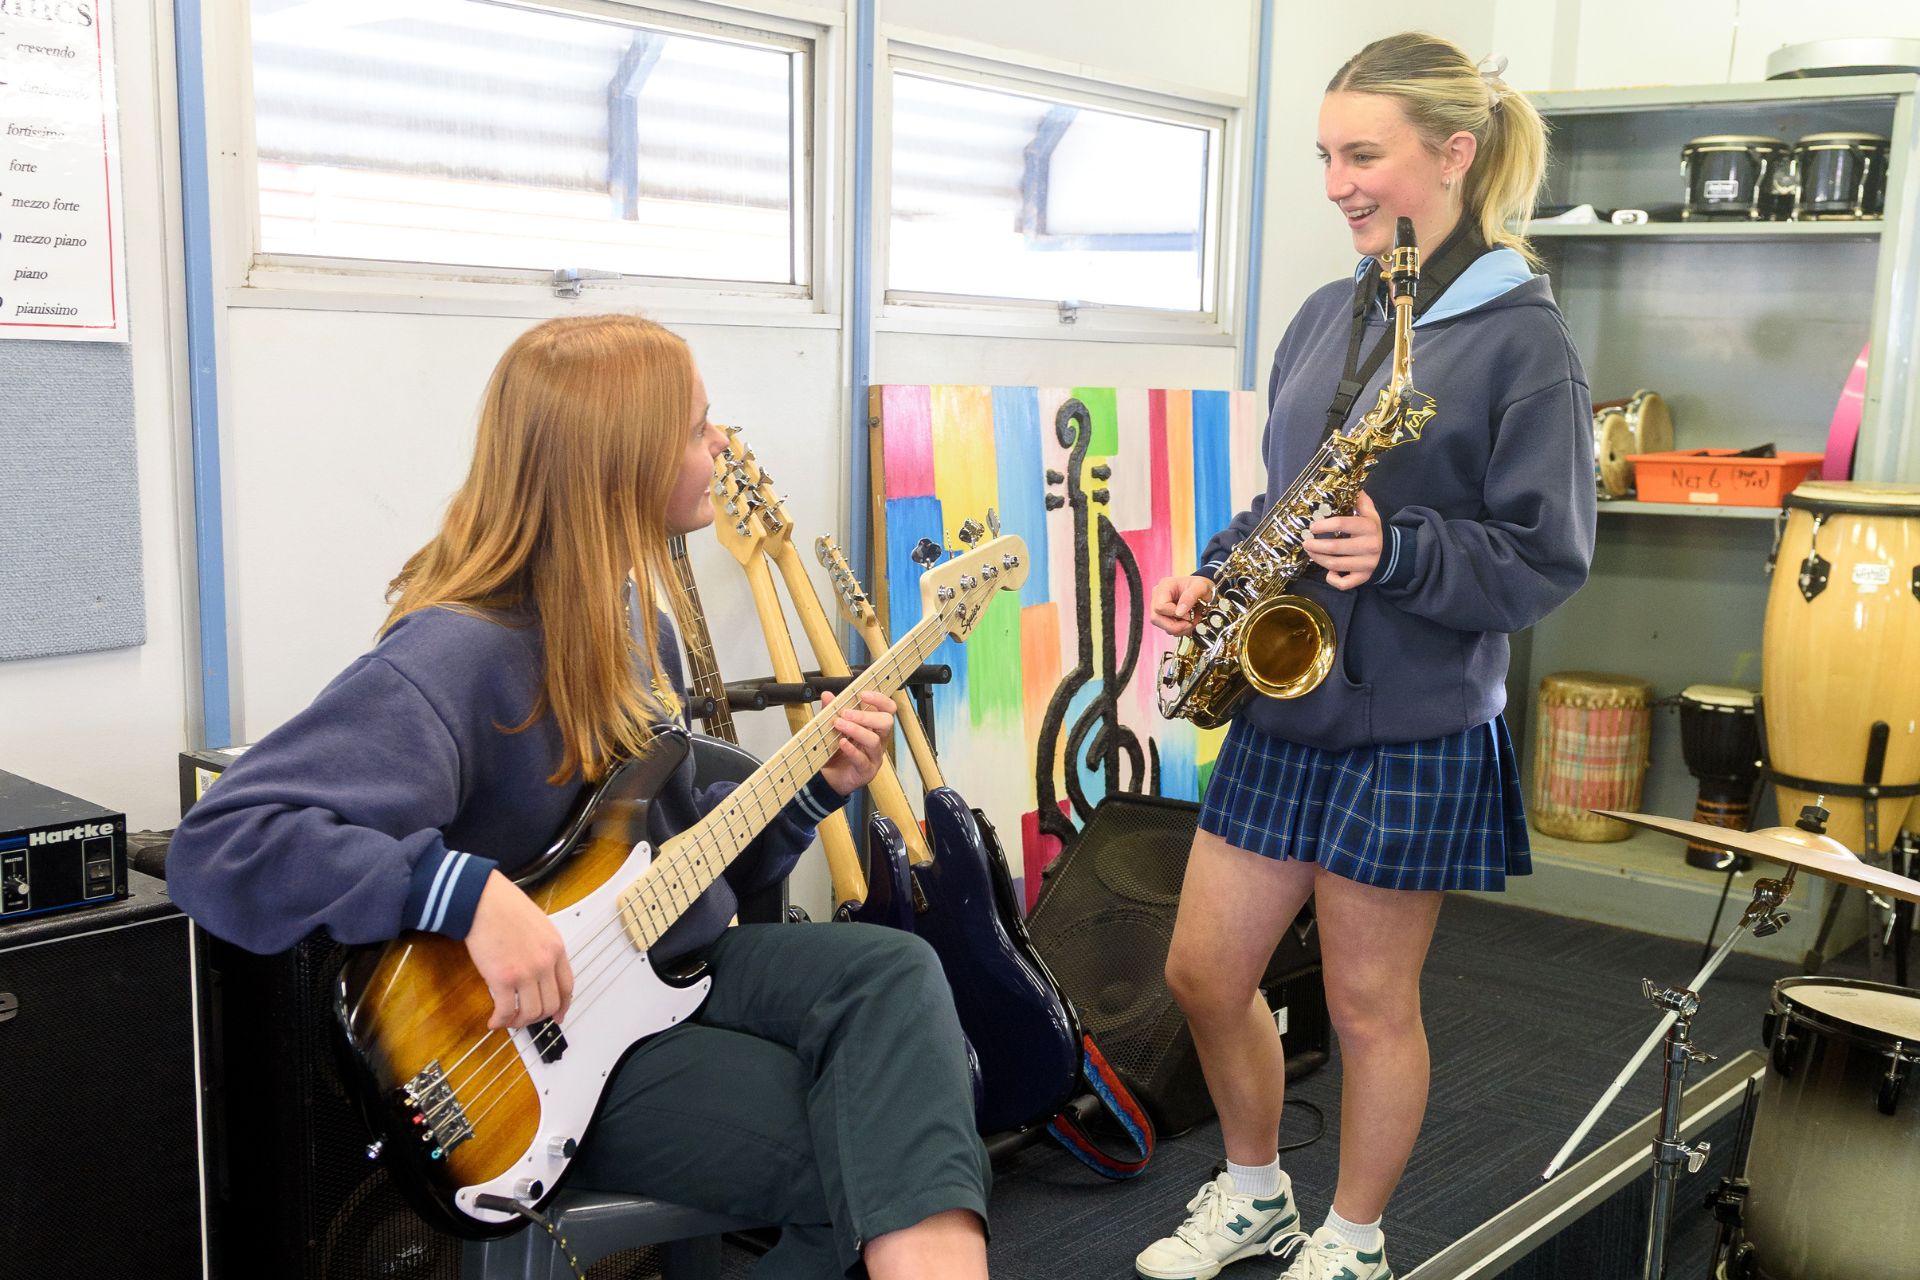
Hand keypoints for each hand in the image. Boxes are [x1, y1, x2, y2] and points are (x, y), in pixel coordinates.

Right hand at [464, 870, 573, 1029]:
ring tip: (508, 1019)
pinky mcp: (503, 979)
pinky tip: (494, 1020)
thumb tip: (540, 970)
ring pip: (531, 1012)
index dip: (563, 1006)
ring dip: (519, 1022)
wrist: (483, 900)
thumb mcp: (539, 925)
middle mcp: (545, 962)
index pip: (568, 987)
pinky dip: (501, 1021)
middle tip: (526, 1018)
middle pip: (551, 1004)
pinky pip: (507, 1010)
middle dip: (538, 1017)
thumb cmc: (504, 906)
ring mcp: (526, 972)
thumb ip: (544, 949)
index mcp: (556, 948)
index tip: (558, 1015)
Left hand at [819, 689, 896, 795]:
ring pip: (874, 741)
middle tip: (846, 713)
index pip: (888, 709)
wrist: (830, 778)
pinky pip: (862, 759)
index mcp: (874, 727)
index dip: (880, 700)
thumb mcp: (833, 728)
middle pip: (886, 723)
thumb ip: (831, 712)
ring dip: (856, 730)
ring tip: (839, 724)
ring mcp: (874, 756)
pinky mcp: (866, 771)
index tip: (863, 694)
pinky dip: (851, 750)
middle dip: (866, 716)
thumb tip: (827, 696)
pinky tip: (842, 743)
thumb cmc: (837, 752)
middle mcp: (878, 740)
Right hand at [1149, 574, 1214, 635]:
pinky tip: (1188, 623)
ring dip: (1179, 629)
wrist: (1202, 589)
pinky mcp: (1163, 616)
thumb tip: (1179, 612)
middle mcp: (1158, 596)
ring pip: (1161, 626)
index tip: (1189, 615)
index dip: (1175, 614)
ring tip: (1191, 622)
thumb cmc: (1200, 585)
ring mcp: (1159, 607)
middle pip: (1156, 618)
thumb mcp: (1201, 586)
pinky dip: (1180, 630)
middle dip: (1175, 626)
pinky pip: (1167, 628)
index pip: (1160, 606)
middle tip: (1190, 623)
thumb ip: (1190, 597)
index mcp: (1164, 586)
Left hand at [1305, 491, 1383, 590]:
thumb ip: (1359, 500)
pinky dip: (1333, 579)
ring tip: (1310, 552)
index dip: (1323, 525)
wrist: (1393, 553)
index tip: (1312, 527)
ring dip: (1318, 559)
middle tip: (1305, 542)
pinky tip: (1329, 572)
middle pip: (1334, 547)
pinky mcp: (1364, 578)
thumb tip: (1347, 484)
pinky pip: (1345, 584)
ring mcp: (1366, 564)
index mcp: (1368, 527)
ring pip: (1335, 565)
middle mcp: (1368, 546)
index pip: (1342, 524)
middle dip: (1315, 545)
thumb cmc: (1374, 531)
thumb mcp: (1371, 514)